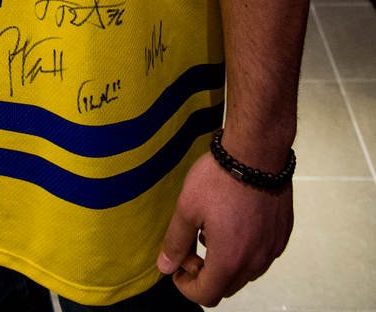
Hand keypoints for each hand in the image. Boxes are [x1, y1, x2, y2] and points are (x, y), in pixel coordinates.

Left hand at [157, 152, 292, 305]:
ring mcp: (272, 249)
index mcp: (230, 261)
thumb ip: (176, 242)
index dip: (187, 287)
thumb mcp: (187, 208)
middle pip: (226, 286)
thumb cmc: (219, 179)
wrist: (257, 152)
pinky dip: (244, 249)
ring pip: (245, 272)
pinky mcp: (282, 234)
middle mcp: (255, 263)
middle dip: (205, 274)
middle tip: (191, 246)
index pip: (207, 295)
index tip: (177, 267)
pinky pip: (261, 254)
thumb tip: (165, 267)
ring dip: (225, 262)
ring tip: (211, 230)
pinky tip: (233, 222)